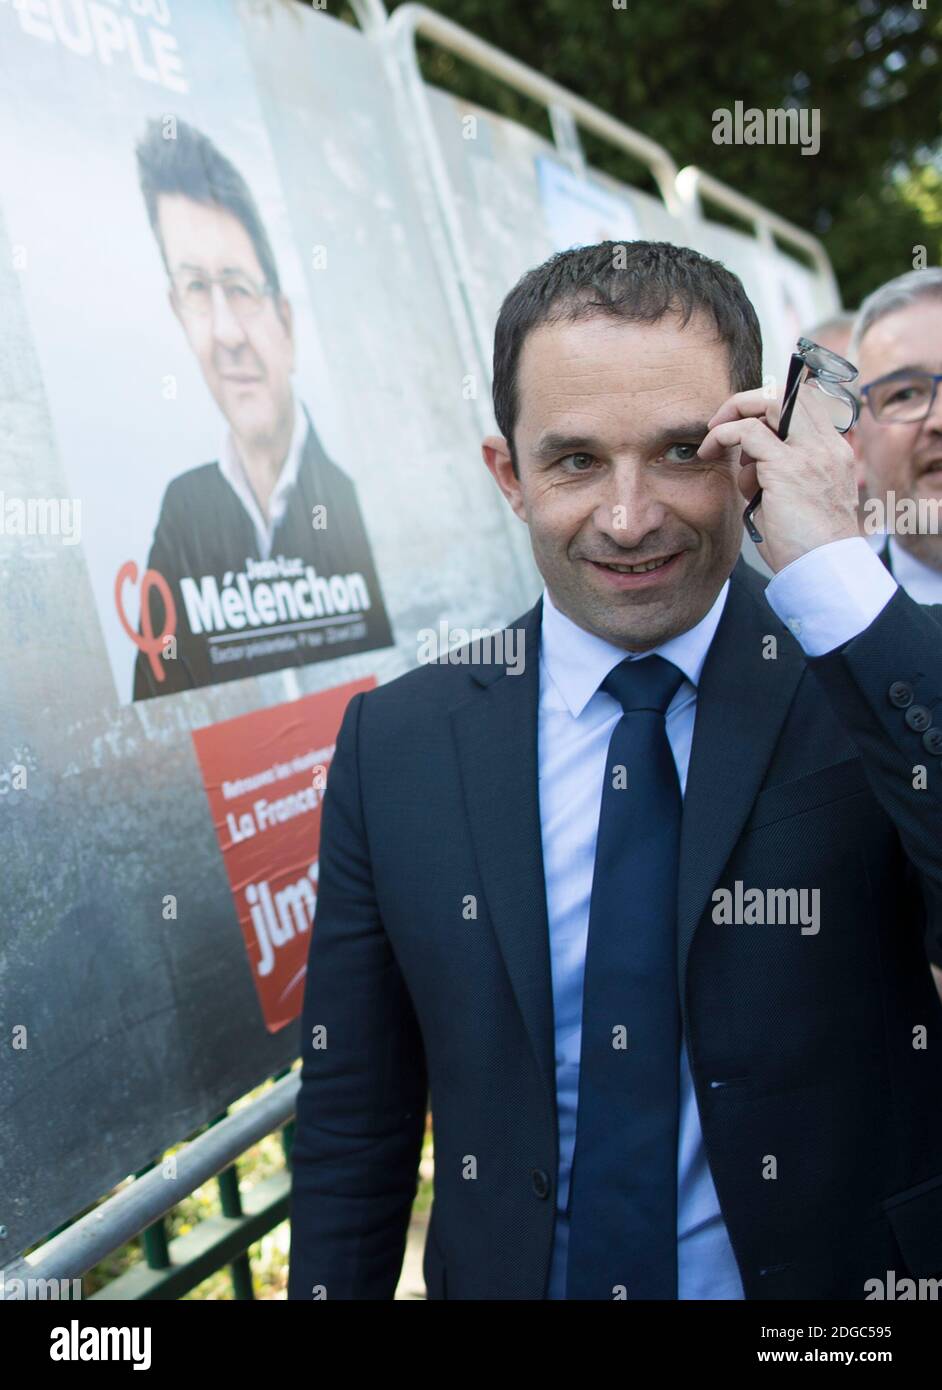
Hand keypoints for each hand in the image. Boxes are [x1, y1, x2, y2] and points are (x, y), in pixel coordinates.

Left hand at [696, 379, 859, 573]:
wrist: (825, 570)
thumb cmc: (806, 546)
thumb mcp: (796, 502)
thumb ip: (777, 476)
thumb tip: (747, 466)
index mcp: (834, 453)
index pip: (806, 404)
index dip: (770, 407)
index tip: (744, 428)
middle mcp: (827, 446)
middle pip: (790, 393)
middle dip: (749, 401)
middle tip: (722, 423)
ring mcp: (810, 454)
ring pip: (769, 402)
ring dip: (735, 412)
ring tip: (713, 439)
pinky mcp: (787, 468)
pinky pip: (747, 432)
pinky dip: (723, 435)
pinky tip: (709, 452)